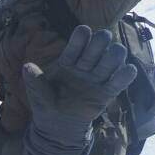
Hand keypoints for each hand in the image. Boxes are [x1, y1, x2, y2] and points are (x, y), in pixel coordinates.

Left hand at [22, 26, 136, 131]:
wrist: (58, 125)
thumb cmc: (47, 104)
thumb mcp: (37, 94)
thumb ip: (34, 81)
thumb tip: (26, 66)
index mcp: (67, 63)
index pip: (74, 48)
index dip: (79, 39)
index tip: (83, 30)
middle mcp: (84, 67)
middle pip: (94, 51)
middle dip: (99, 43)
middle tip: (103, 36)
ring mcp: (96, 78)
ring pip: (109, 63)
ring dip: (114, 56)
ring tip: (117, 51)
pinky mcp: (106, 92)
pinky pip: (117, 83)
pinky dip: (124, 76)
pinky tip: (128, 69)